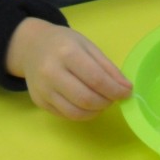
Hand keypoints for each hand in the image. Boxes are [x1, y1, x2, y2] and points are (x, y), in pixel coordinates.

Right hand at [6, 18, 131, 120]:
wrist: (32, 47)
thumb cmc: (64, 43)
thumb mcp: (88, 46)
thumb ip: (108, 67)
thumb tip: (126, 89)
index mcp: (67, 53)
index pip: (96, 79)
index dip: (115, 90)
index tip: (127, 93)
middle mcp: (51, 72)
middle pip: (86, 99)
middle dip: (107, 102)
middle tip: (114, 97)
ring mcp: (43, 89)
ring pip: (76, 112)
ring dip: (96, 111)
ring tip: (102, 101)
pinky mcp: (39, 102)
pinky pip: (66, 115)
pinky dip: (83, 113)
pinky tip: (87, 103)